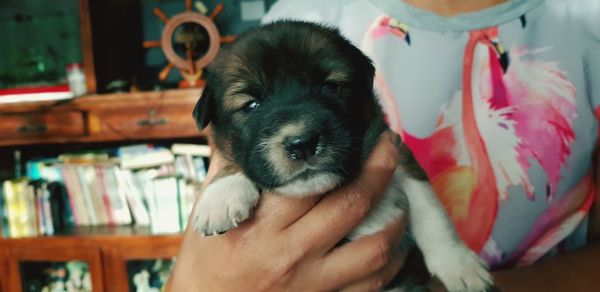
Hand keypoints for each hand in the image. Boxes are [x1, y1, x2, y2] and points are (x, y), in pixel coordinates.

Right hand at [167, 132, 406, 291]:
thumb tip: (233, 131)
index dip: (339, 150)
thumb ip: (226, 172)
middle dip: (380, 170)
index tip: (356, 131)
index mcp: (261, 226)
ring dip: (395, 217)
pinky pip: (373, 283)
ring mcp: (312, 282)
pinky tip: (394, 241)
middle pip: (350, 205)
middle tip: (389, 146)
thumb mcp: (208, 216)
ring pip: (373, 248)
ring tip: (399, 195)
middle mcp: (291, 254)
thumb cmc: (206, 264)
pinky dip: (392, 259)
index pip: (309, 180)